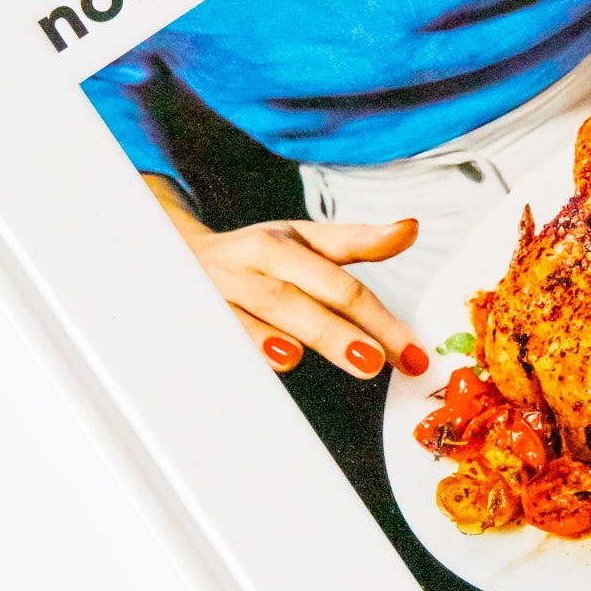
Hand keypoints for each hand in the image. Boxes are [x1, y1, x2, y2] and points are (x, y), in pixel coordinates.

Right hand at [144, 176, 425, 378]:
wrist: (178, 254)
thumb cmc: (258, 254)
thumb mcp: (305, 240)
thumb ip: (358, 242)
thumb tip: (411, 228)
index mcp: (280, 247)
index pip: (338, 284)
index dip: (379, 319)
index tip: (413, 354)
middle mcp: (249, 268)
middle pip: (295, 301)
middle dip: (332, 332)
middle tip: (372, 362)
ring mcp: (217, 295)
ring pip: (248, 316)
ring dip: (269, 337)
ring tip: (296, 358)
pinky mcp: (196, 317)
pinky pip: (215, 334)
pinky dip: (233, 347)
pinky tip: (254, 362)